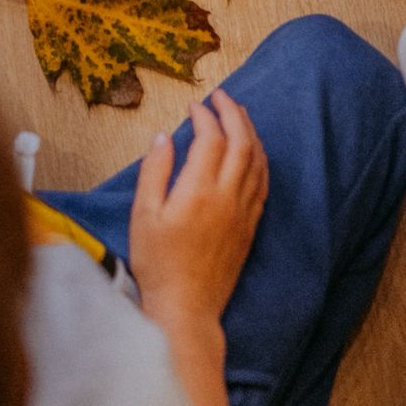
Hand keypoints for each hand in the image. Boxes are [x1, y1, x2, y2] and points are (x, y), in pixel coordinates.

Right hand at [129, 91, 268, 331]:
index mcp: (199, 191)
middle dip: (233, 113)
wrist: (186, 309)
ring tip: (239, 114)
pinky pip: (263, 183)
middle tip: (221, 96)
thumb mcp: (143, 215)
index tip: (194, 105)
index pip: (210, 139)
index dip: (204, 116)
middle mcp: (227, 197)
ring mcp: (243, 212)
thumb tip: (163, 137)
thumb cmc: (158, 264)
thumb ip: (154, 171)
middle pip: (241, 142)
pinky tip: (254, 152)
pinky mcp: (250, 227)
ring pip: (257, 160)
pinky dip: (260, 159)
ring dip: (250, 132)